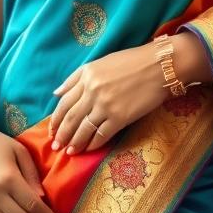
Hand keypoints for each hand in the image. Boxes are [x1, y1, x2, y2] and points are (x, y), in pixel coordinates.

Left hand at [49, 33, 212, 154]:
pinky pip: (101, 135)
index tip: (52, 129)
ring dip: (74, 143)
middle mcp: (92, 91)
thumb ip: (76, 77)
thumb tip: (56, 93)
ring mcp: (105, 105)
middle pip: (70, 118)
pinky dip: (93, 144)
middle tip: (55, 147)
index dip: (56, 119)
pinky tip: (89, 149)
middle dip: (61, 134)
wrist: (160, 66)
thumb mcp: (100, 62)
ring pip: (83, 129)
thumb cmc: (132, 61)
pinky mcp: (120, 117)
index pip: (64, 102)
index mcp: (86, 75)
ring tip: (69, 151)